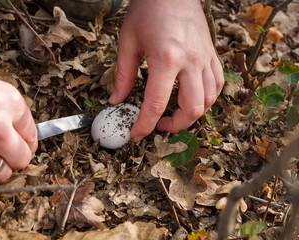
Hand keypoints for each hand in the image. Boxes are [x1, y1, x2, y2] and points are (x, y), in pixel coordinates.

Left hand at [109, 0, 223, 141]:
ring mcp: (205, 58)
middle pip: (191, 108)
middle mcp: (190, 61)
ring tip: (175, 115)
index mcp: (166, 58)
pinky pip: (218, 83)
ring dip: (193, 115)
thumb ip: (123, 74)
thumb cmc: (147, 10)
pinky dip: (208, 98)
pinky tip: (194, 99)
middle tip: (159, 126)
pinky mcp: (212, 54)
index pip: (156, 104)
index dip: (144, 125)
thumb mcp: (127, 41)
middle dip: (174, 126)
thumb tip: (116, 100)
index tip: (136, 135)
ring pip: (209, 100)